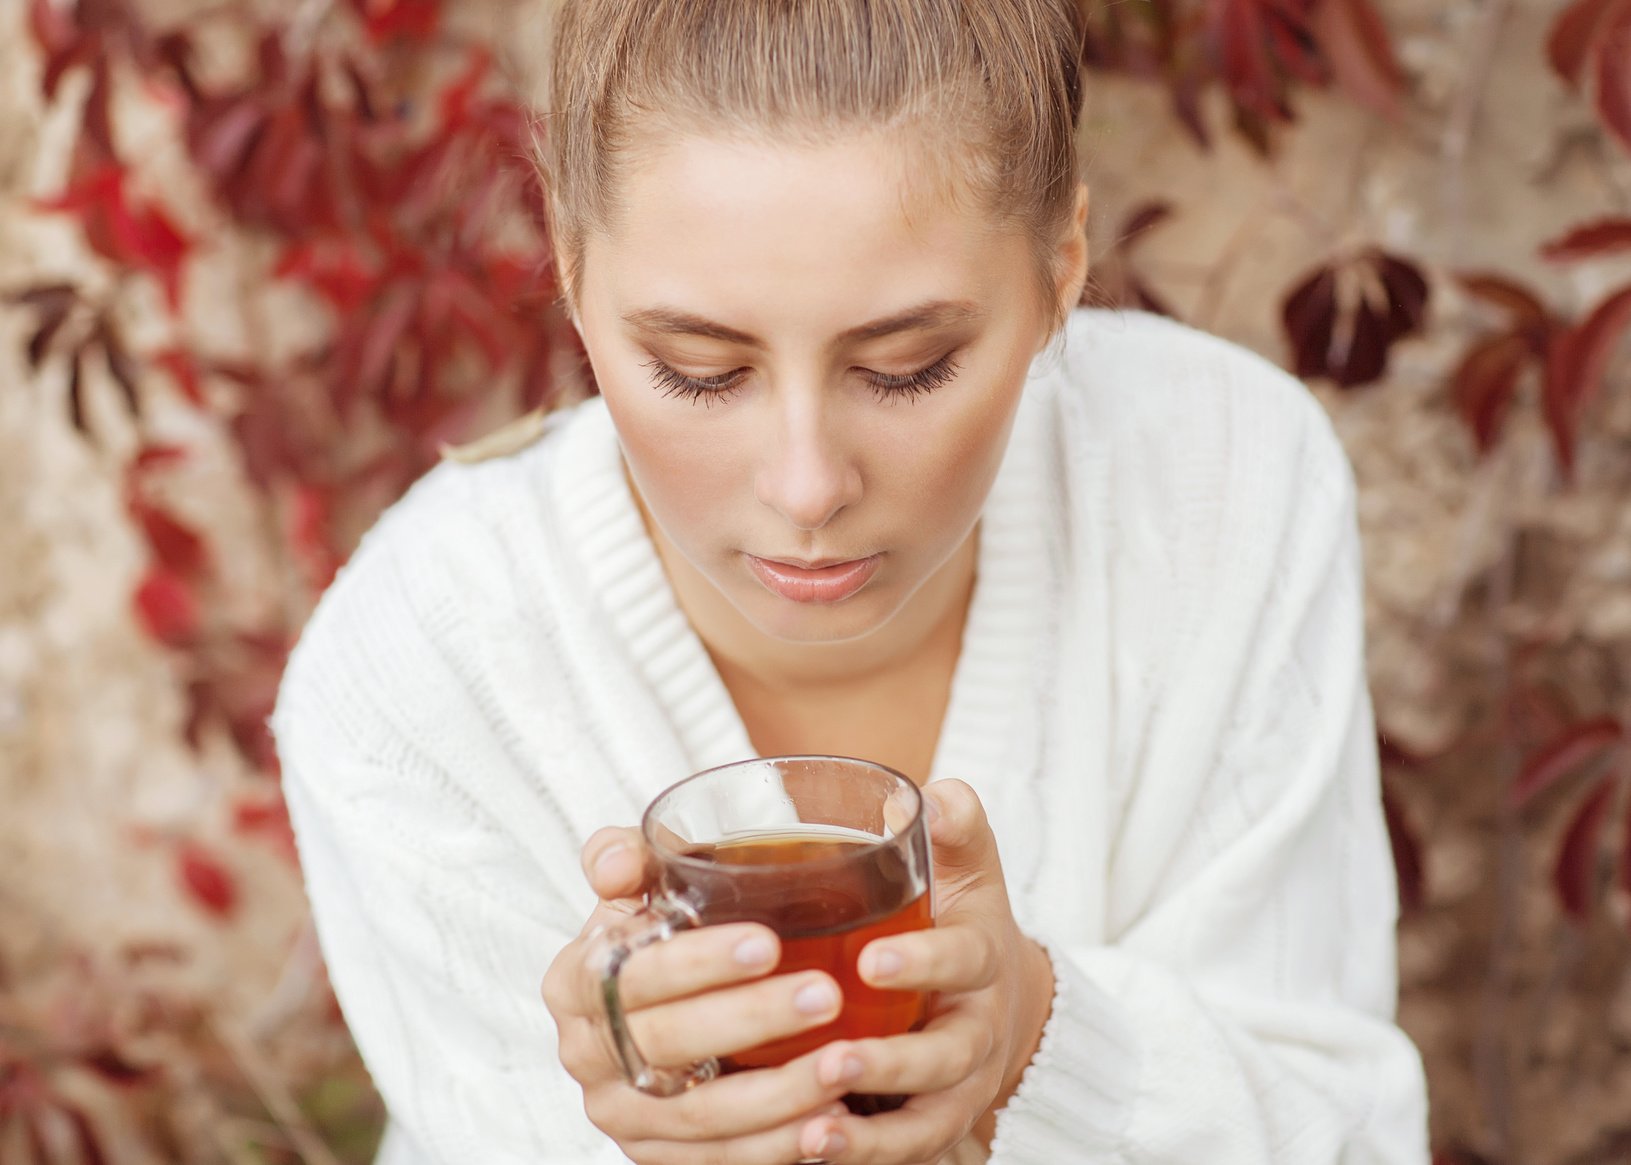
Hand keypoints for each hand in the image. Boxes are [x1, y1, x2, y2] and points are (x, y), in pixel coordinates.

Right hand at [541, 827, 858, 1163]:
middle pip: (669, 1042)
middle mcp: (588, 1053)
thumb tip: (618, 862)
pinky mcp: (657, 1158)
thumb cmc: (663, 936)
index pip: (632, 972)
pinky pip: (720, 1160)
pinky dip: (777, 1146)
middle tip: (826, 995)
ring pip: (702, 1113)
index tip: (769, 942)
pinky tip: (829, 1121)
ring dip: (780, 1092)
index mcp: (576, 981)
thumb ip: (628, 858)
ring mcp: (622, 1115)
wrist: (663, 1005)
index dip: (698, 961)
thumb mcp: (641, 887)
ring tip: (844, 1061)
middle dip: (753, 1020)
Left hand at [793, 780, 1054, 1164]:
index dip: (923, 961)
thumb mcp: (969, 870)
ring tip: (815, 1126)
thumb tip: (934, 794)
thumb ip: (955, 829)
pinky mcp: (935, 1125)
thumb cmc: (963, 921)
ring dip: (872, 1131)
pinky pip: (905, 1150)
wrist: (1004, 1001)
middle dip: (891, 1061)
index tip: (872, 961)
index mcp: (979, 958)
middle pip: (946, 1057)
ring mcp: (959, 1087)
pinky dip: (864, 1154)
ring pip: (925, 1119)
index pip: (962, 959)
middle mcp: (976, 1030)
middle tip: (832, 1058)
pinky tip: (810, 1149)